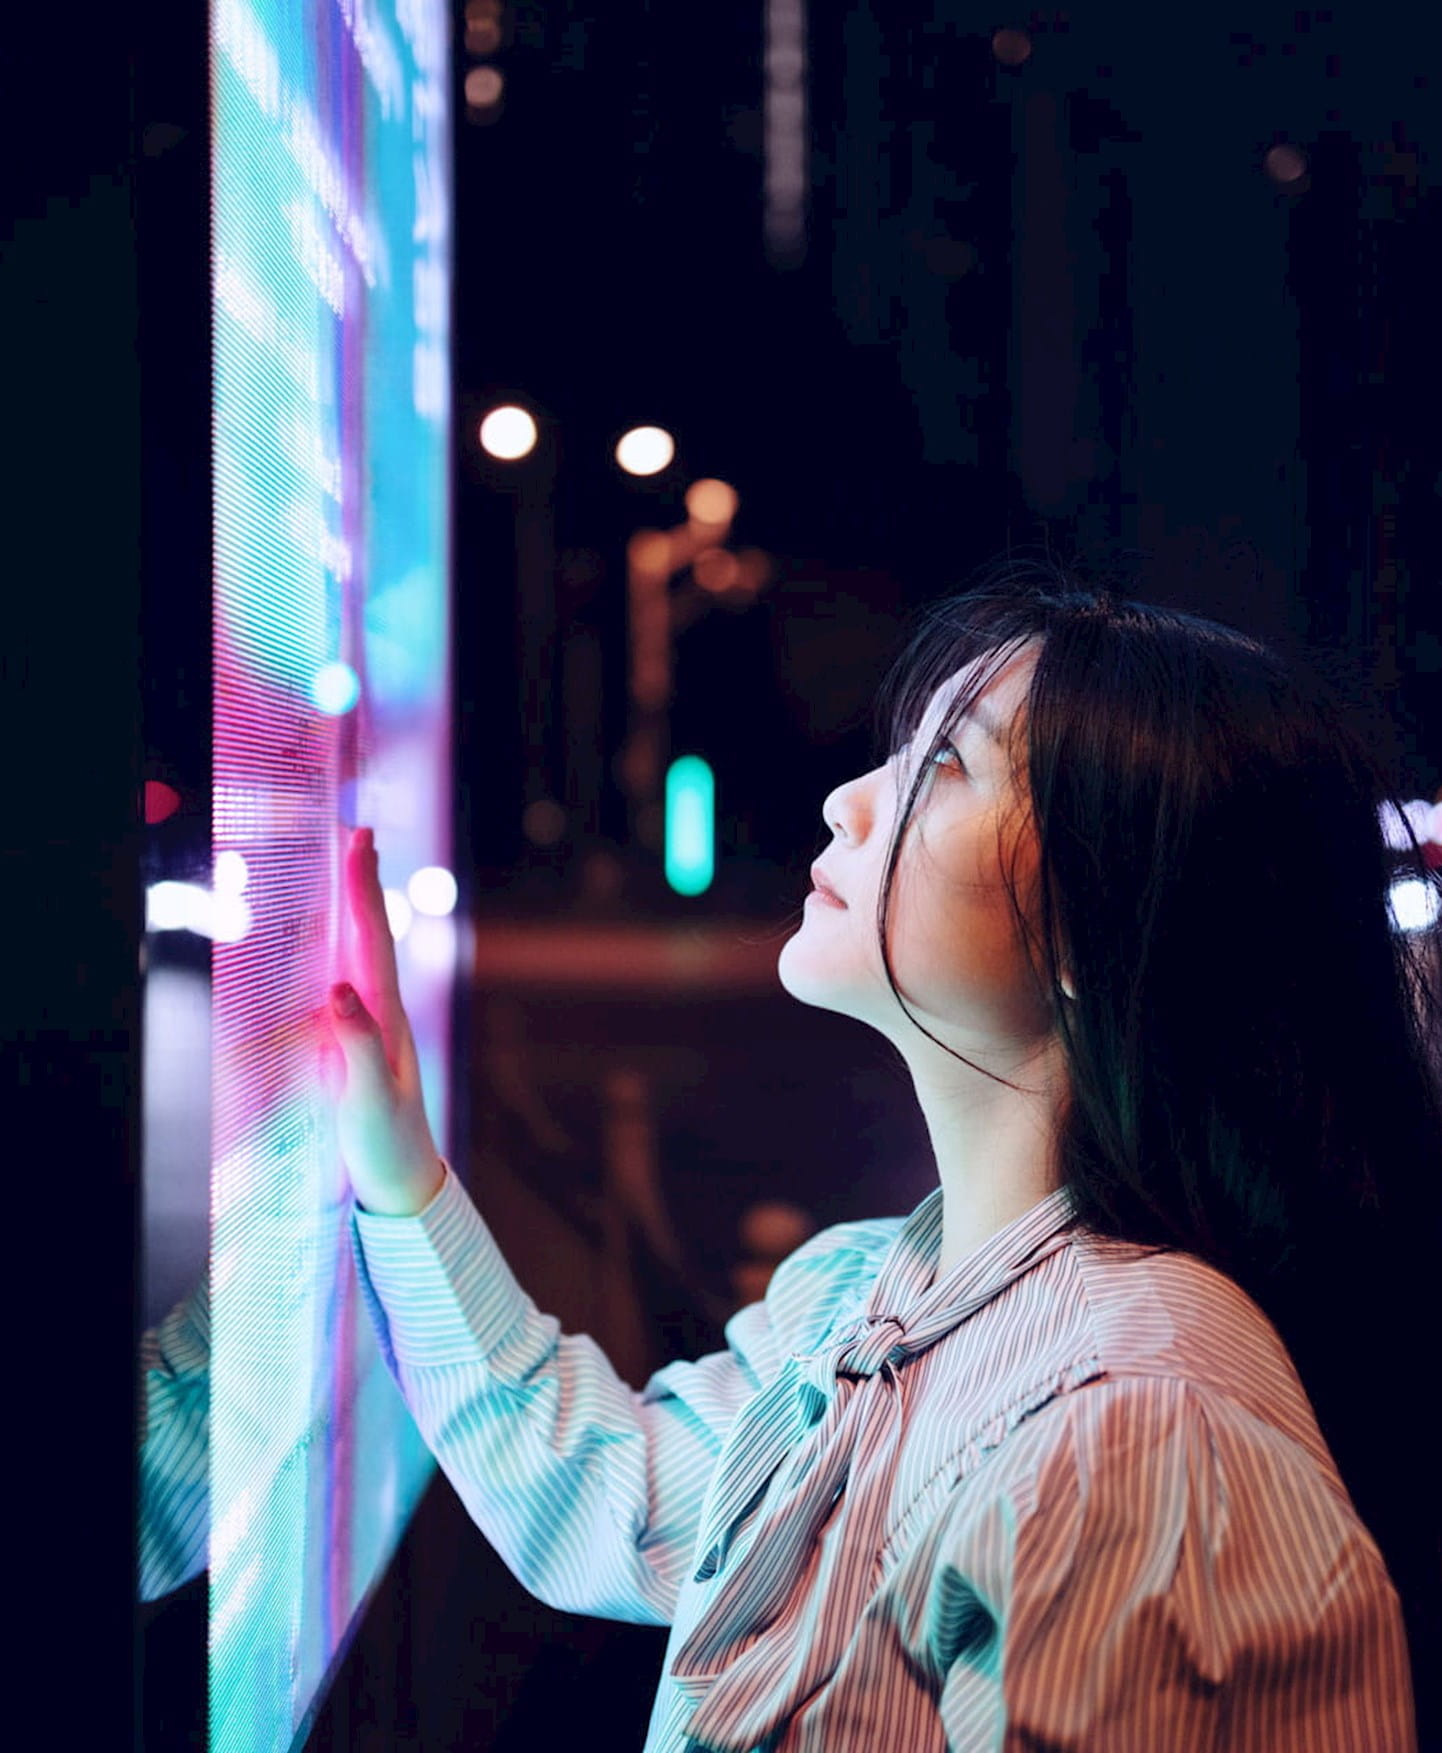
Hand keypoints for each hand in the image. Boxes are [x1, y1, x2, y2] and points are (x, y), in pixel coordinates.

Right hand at [317, 825, 445, 1216]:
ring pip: (363, 954)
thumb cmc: (386, 1143)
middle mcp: (385, 1013)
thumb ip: (354, 1044)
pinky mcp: (361, 1045)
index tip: (358, 841)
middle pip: (371, 935)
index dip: (363, 890)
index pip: (372, 941)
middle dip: (363, 882)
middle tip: (358, 831)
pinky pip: (351, 982)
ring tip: (352, 867)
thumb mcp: (367, 1097)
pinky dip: (342, 950)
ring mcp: (375, 1027)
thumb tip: (337, 990)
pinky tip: (335, 945)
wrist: (404, 1182)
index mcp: (388, 1018)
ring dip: (356, 909)